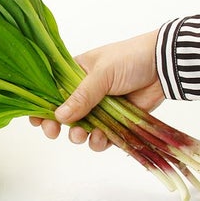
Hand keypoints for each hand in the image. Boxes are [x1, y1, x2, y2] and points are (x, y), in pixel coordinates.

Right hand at [30, 30, 163, 150]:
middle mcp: (83, 91)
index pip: (51, 90)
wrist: (163, 66)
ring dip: (78, 135)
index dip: (42, 105)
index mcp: (74, 73)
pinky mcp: (114, 120)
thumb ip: (81, 96)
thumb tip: (59, 116)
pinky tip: (101, 138)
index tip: (36, 119)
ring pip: (80, 128)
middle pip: (62, 113)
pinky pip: (101, 136)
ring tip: (83, 135)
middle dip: (55, 125)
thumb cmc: (129, 59)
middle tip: (53, 132)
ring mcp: (98, 107)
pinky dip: (98, 141)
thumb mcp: (101, 73)